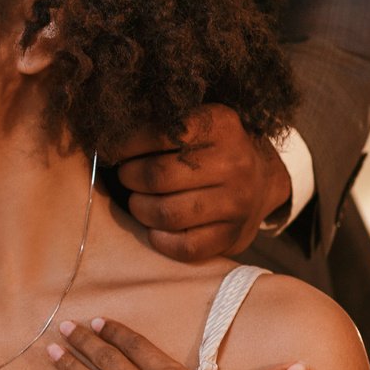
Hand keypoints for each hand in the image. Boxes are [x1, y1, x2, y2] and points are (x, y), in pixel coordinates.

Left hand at [106, 105, 290, 259]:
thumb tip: (107, 131)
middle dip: (129, 177)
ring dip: (140, 208)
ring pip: (166, 213)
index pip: (159, 134)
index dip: (125, 145)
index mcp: (222, 125)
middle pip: (157, 176)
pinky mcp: (232, 235)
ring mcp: (235, 203)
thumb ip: (160, 122)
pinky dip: (160, 239)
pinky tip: (156, 227)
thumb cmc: (211, 150)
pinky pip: (183, 247)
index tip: (114, 150)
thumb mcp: (197, 123)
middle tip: (127, 176)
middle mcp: (234, 163)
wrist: (262, 181)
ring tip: (139, 200)